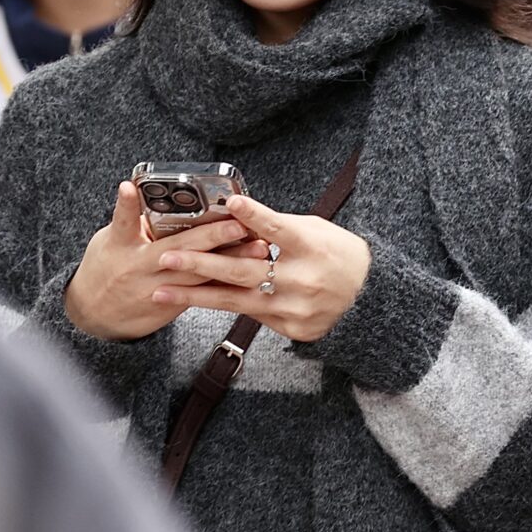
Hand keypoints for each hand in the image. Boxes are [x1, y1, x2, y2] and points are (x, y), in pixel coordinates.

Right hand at [63, 182, 263, 341]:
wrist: (95, 316)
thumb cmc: (105, 268)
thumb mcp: (110, 241)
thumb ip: (134, 222)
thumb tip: (157, 197)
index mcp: (121, 246)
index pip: (122, 221)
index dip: (126, 204)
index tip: (129, 187)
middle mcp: (139, 268)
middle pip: (177, 250)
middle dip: (210, 236)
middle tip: (238, 223)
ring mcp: (157, 289)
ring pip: (198, 274)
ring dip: (230, 260)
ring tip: (258, 247)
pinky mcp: (172, 305)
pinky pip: (203, 292)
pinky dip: (227, 280)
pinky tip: (252, 270)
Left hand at [145, 190, 374, 343]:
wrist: (369, 301)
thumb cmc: (340, 255)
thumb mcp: (316, 231)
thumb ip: (278, 227)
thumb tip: (237, 216)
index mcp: (312, 246)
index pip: (278, 228)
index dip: (254, 215)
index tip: (230, 202)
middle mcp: (302, 279)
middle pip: (244, 270)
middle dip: (200, 264)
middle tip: (167, 257)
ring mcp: (295, 308)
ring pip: (235, 301)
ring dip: (195, 294)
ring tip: (161, 289)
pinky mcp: (290, 329)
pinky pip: (251, 315)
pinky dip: (224, 305)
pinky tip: (196, 300)